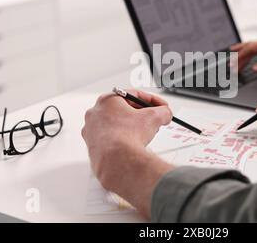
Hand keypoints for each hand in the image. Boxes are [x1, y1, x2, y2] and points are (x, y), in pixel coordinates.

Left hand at [81, 89, 173, 215]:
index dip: (152, 100)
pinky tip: (131, 145)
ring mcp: (91, 130)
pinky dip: (121, 140)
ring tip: (143, 134)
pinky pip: (110, 139)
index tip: (160, 106)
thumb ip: (163, 111)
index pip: (133, 95)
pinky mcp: (92, 146)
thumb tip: (165, 114)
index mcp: (107, 100)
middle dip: (141, 114)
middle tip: (153, 119)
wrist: (117, 161)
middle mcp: (95, 113)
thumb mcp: (154, 118)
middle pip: (123, 109)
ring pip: (116, 124)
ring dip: (131, 127)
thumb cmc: (128, 137)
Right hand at [230, 32, 256, 70]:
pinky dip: (246, 51)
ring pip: (249, 46)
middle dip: (238, 57)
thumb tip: (254, 68)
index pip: (250, 48)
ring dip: (241, 54)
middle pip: (248, 47)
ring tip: (232, 61)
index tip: (234, 63)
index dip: (241, 56)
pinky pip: (253, 46)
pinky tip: (239, 53)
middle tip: (231, 66)